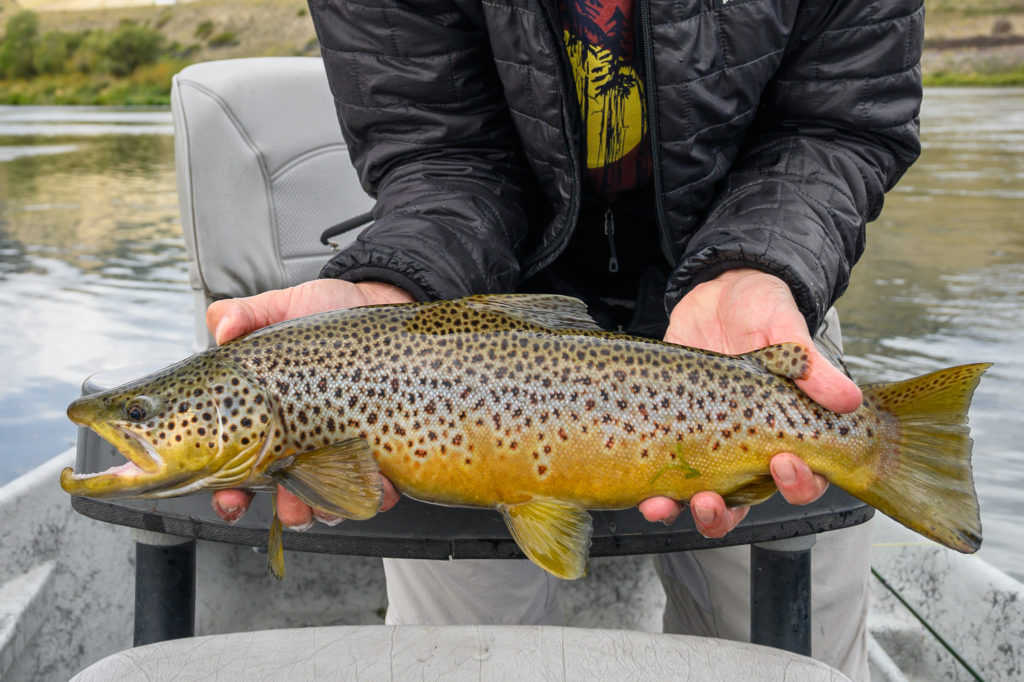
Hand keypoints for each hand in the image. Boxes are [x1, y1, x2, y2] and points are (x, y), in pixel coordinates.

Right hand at [209, 279, 411, 528]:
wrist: (381, 302)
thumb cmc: (326, 310)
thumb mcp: (279, 307)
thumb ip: (243, 315)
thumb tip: (224, 328)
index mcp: (265, 423)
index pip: (236, 474)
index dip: (229, 496)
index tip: (231, 500)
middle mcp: (301, 446)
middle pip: (286, 500)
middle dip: (289, 510)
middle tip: (293, 504)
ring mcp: (341, 451)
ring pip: (331, 502)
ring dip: (333, 506)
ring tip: (341, 484)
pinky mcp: (381, 450)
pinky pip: (379, 488)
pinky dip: (379, 491)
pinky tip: (382, 477)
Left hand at [638, 268, 861, 536]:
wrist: (717, 291)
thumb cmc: (762, 310)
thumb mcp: (785, 329)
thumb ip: (811, 365)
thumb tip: (847, 399)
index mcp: (786, 431)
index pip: (803, 477)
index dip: (797, 483)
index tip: (783, 463)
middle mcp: (746, 446)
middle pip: (743, 502)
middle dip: (724, 513)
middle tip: (710, 501)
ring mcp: (706, 442)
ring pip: (700, 496)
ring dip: (681, 510)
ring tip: (664, 506)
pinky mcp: (670, 431)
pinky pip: (662, 472)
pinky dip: (650, 489)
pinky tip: (639, 494)